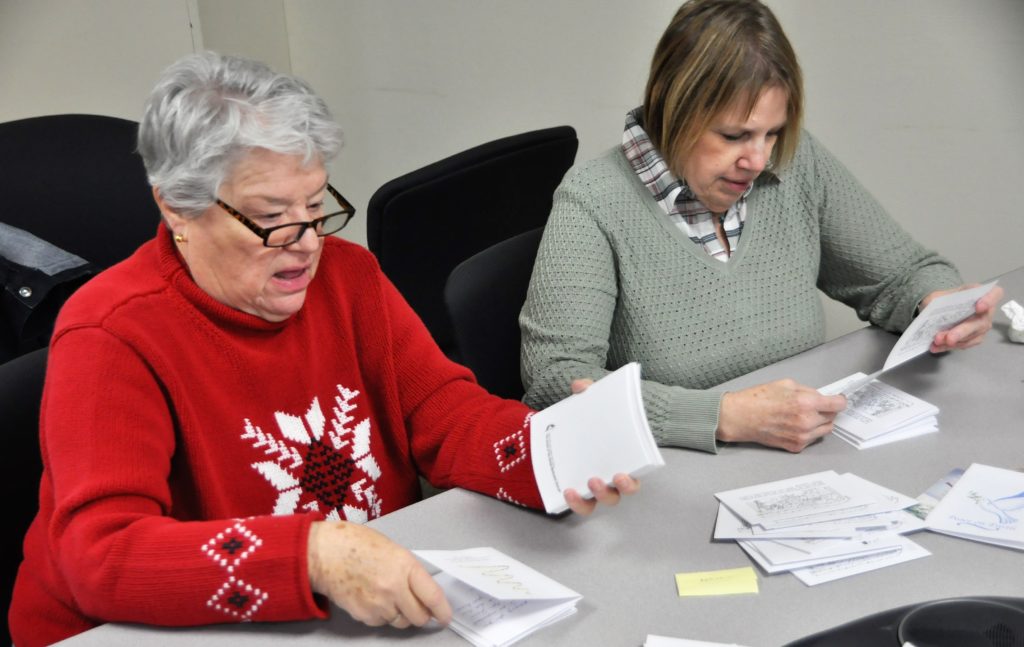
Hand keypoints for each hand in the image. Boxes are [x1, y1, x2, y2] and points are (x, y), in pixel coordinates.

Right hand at [307, 521, 450, 628]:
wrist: (324, 553)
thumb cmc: (357, 544)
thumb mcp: (392, 550)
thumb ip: (409, 571)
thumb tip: (422, 590)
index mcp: (405, 567)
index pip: (432, 596)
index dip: (443, 610)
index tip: (446, 616)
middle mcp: (394, 588)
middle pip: (419, 617)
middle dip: (421, 614)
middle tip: (417, 607)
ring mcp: (378, 604)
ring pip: (400, 622)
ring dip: (400, 614)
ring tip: (388, 596)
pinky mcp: (364, 615)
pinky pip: (381, 622)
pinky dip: (381, 615)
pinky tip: (372, 598)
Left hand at [561, 379, 641, 514]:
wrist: (570, 429)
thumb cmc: (592, 420)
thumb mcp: (590, 404)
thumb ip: (588, 392)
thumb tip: (580, 386)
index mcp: (622, 460)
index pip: (635, 476)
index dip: (630, 481)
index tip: (622, 474)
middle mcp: (610, 478)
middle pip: (618, 493)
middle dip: (615, 489)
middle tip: (603, 478)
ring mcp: (593, 486)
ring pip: (598, 503)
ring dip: (593, 498)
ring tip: (583, 484)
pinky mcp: (577, 490)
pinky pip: (580, 503)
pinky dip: (575, 501)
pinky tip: (567, 491)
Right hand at [717, 379, 846, 452]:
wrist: (740, 417)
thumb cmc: (758, 398)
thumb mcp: (786, 384)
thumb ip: (808, 391)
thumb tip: (821, 398)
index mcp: (806, 403)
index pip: (838, 405)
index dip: (839, 400)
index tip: (837, 400)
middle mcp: (807, 422)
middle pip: (832, 417)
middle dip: (826, 410)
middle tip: (813, 406)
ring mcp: (802, 436)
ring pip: (825, 430)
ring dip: (820, 422)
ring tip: (803, 415)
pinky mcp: (795, 446)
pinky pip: (812, 438)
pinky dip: (809, 431)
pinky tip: (794, 424)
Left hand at [921, 284, 1003, 351]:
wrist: (939, 309)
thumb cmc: (944, 299)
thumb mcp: (939, 295)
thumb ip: (938, 300)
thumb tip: (931, 309)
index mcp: (981, 294)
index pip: (995, 294)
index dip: (989, 300)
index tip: (978, 307)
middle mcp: (986, 311)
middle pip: (981, 322)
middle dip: (963, 331)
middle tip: (949, 338)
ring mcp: (982, 326)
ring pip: (972, 336)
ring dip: (954, 342)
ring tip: (937, 341)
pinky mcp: (975, 338)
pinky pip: (964, 344)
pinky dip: (948, 347)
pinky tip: (936, 347)